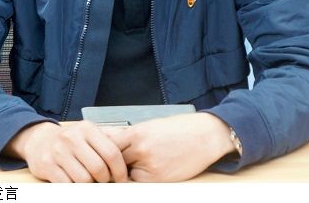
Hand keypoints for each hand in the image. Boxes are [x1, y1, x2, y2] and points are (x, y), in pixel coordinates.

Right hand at [5, 121, 127, 182]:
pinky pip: (67, 185)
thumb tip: (130, 154)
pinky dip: (74, 188)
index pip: (111, 153)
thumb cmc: (70, 140)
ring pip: (83, 179)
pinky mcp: (47, 165)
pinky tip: (75, 182)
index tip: (122, 179)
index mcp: (87, 129)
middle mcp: (72, 137)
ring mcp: (59, 151)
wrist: (39, 140)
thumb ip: (108, 141)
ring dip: (89, 185)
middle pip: (99, 168)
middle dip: (105, 180)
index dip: (120, 170)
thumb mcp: (89, 133)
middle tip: (104, 181)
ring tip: (89, 180)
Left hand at [106, 112, 236, 181]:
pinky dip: (142, 178)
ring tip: (142, 163)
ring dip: (128, 171)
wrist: (205, 135)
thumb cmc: (179, 129)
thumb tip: (110, 142)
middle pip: (115, 161)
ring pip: (127, 173)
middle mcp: (140, 148)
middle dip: (115, 163)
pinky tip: (152, 169)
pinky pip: (140, 182)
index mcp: (137, 132)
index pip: (109, 146)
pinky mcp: (159, 178)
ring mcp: (149, 165)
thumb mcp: (151, 126)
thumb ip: (131, 136)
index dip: (105, 152)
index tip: (102, 155)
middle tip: (118, 164)